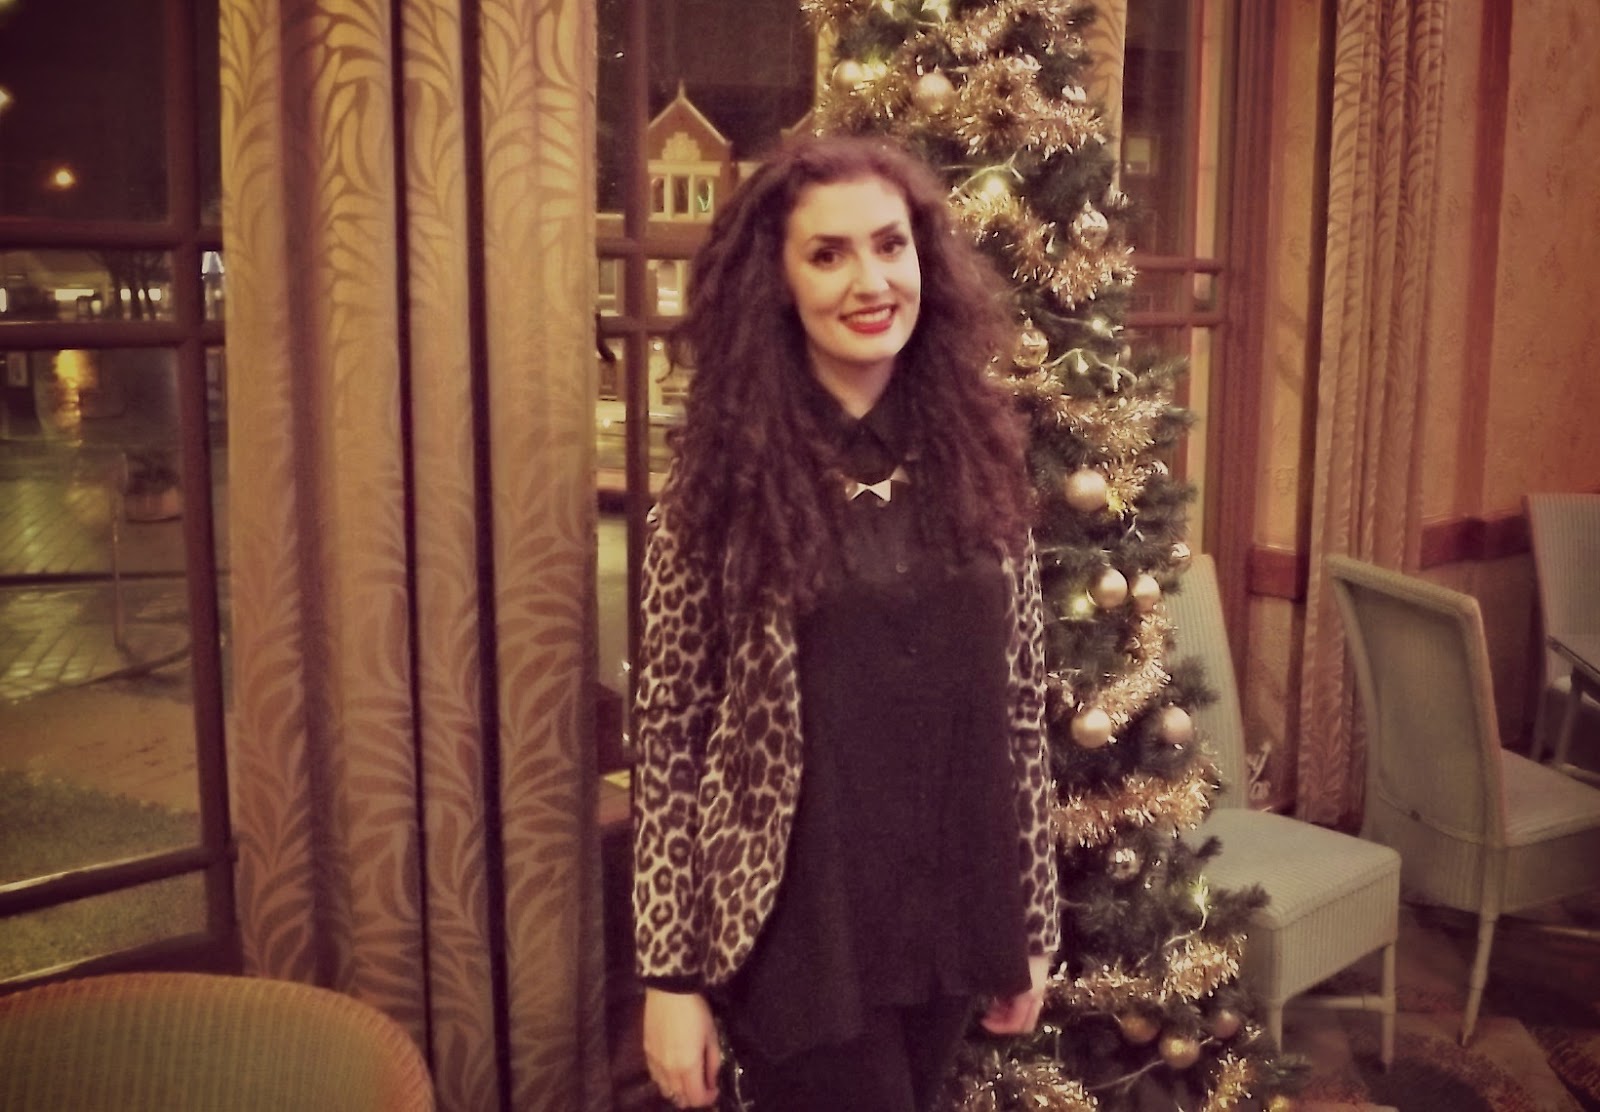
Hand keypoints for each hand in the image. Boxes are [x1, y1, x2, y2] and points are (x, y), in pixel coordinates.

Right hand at [643, 988, 720, 1107]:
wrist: (668, 991)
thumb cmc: (695, 1011)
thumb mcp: (711, 1036)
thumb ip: (712, 1063)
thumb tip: (712, 1081)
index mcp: (688, 1067)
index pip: (696, 1098)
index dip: (708, 1098)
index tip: (714, 1089)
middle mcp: (669, 1071)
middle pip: (680, 1098)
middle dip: (694, 1096)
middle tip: (703, 1084)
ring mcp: (655, 1063)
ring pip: (666, 1090)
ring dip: (679, 1091)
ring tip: (688, 1079)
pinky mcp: (646, 1053)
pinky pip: (655, 1077)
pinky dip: (665, 1081)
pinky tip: (672, 1070)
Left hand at [979, 954, 1050, 1034]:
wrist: (1032, 930)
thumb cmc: (1016, 952)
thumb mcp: (1003, 974)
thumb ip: (996, 990)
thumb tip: (985, 1000)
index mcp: (1028, 996)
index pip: (1015, 1023)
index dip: (998, 1027)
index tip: (983, 1020)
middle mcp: (1036, 996)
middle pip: (1023, 1022)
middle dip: (1005, 1022)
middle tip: (987, 1015)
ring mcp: (1039, 989)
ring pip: (1025, 1012)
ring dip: (1008, 1013)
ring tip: (992, 1003)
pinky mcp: (1037, 981)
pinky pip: (1026, 1000)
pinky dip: (1013, 1002)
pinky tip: (1000, 992)